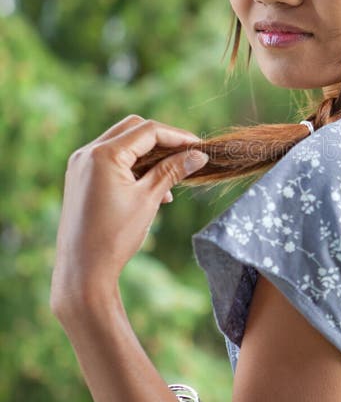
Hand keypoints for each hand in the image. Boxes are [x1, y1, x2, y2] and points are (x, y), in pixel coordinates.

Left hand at [51, 115, 207, 320]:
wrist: (83, 271)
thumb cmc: (114, 237)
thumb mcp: (148, 200)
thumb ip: (172, 171)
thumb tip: (198, 155)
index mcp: (103, 155)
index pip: (148, 131)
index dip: (178, 136)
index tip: (199, 147)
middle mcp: (87, 153)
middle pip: (133, 130)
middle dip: (162, 140)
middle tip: (187, 155)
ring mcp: (80, 165)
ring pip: (122, 144)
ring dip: (149, 155)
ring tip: (173, 178)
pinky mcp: (80, 179)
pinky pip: (111, 161)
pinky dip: (133, 167)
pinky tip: (153, 189)